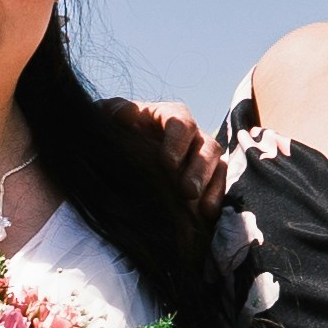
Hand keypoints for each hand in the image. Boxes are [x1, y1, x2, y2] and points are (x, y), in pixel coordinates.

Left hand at [120, 95, 225, 209]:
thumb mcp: (106, 119)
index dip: (178, 141)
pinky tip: (207, 215)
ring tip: (198, 206)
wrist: (116, 159)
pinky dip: (216, 199)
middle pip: (206, 146)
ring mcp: (202, 158)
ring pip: (218, 166)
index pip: (181, 122)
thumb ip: (113, 112)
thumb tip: (126, 114)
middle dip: (199, 169)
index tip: (167, 163)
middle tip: (186, 192)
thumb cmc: (113, 134)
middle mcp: (191, 135)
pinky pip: (221, 187)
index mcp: (168, 116)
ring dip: (211, 185)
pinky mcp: (208, 180)